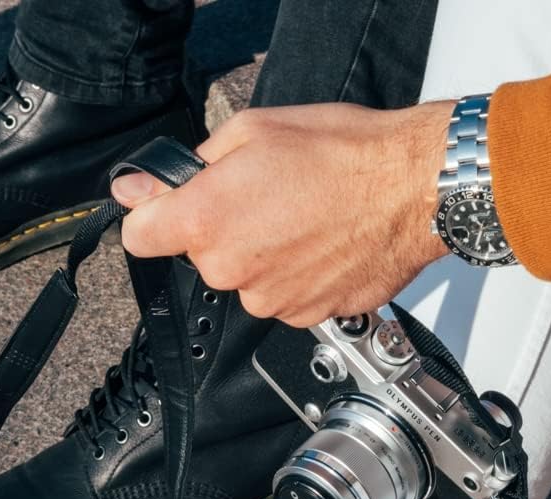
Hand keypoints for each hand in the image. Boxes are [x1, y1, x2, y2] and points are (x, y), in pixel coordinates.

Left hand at [113, 102, 450, 327]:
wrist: (412, 188)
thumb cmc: (344, 154)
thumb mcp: (253, 131)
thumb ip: (188, 167)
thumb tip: (138, 187)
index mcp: (206, 218)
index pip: (139, 237)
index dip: (154, 216)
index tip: (168, 208)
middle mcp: (231, 268)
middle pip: (202, 257)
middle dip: (224, 229)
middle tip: (267, 195)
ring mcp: (270, 298)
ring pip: (246, 279)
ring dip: (265, 255)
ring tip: (304, 218)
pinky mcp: (306, 315)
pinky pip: (284, 297)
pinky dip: (298, 276)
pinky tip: (323, 244)